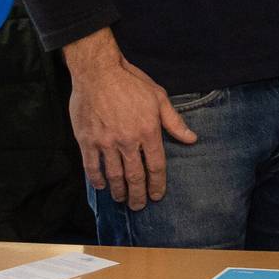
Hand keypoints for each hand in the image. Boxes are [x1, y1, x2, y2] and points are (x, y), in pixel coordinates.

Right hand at [63, 30, 197, 209]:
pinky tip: (102, 186)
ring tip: (122, 200)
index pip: (156, 166)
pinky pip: (92, 166)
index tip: (158, 195)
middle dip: (138, 194)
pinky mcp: (87, 140)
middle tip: (139, 206)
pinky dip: (97, 179)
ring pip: (114, 174)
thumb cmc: (131, 83)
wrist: (98, 72)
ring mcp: (105, 142)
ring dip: (119, 191)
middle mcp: (128, 140)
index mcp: (148, 131)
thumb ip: (174, 122)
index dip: (158, 184)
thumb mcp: (159, 98)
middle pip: (135, 176)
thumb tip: (192, 139)